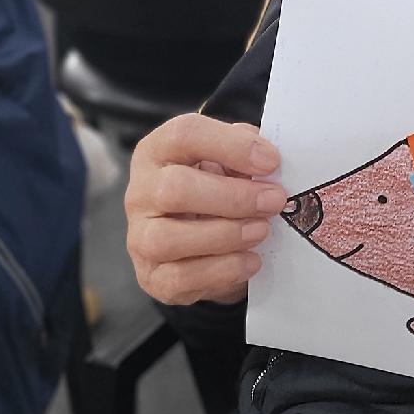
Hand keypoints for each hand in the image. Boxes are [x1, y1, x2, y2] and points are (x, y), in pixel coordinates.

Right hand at [125, 115, 286, 306]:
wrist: (203, 244)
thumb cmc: (217, 189)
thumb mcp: (229, 160)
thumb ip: (245, 152)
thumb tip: (268, 160)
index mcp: (158, 151)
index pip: (184, 135)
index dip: (231, 145)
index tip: (271, 161)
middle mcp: (140, 192)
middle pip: (175, 189)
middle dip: (234, 197)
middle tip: (274, 200)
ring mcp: (139, 237)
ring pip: (169, 238)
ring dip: (226, 235)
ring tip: (261, 230)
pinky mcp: (152, 277)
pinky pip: (181, 278)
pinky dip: (223, 269)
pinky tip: (251, 260)